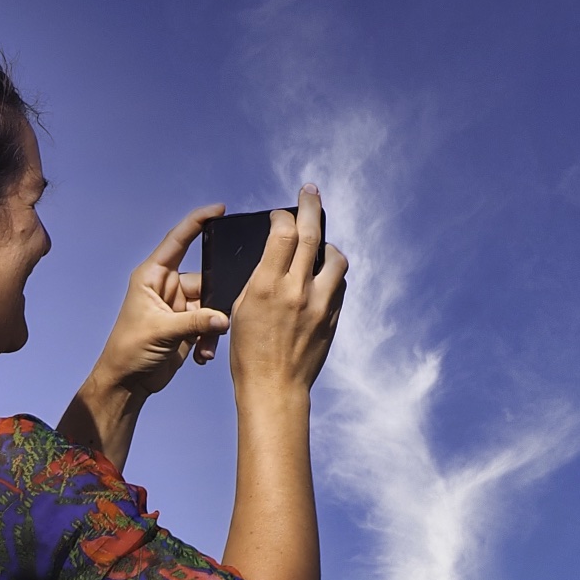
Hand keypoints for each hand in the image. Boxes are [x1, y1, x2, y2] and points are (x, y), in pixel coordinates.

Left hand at [92, 203, 231, 397]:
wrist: (128, 382)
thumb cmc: (129, 350)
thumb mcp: (162, 331)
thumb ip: (196, 321)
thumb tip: (225, 318)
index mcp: (153, 276)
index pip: (178, 241)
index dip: (198, 222)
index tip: (219, 209)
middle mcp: (167, 286)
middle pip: (205, 279)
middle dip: (215, 301)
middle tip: (219, 319)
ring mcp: (178, 306)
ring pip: (211, 305)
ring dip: (211, 327)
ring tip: (204, 346)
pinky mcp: (187, 325)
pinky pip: (209, 323)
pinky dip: (209, 339)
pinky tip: (201, 355)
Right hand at [229, 184, 347, 397]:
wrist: (274, 388)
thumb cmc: (248, 352)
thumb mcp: (242, 308)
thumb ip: (261, 278)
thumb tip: (274, 256)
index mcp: (268, 286)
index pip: (283, 234)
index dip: (282, 217)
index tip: (279, 216)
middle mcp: (298, 290)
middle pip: (312, 234)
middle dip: (312, 207)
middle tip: (311, 191)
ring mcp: (320, 304)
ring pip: (335, 258)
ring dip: (328, 245)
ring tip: (320, 244)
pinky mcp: (333, 318)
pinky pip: (337, 285)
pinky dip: (330, 274)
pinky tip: (321, 277)